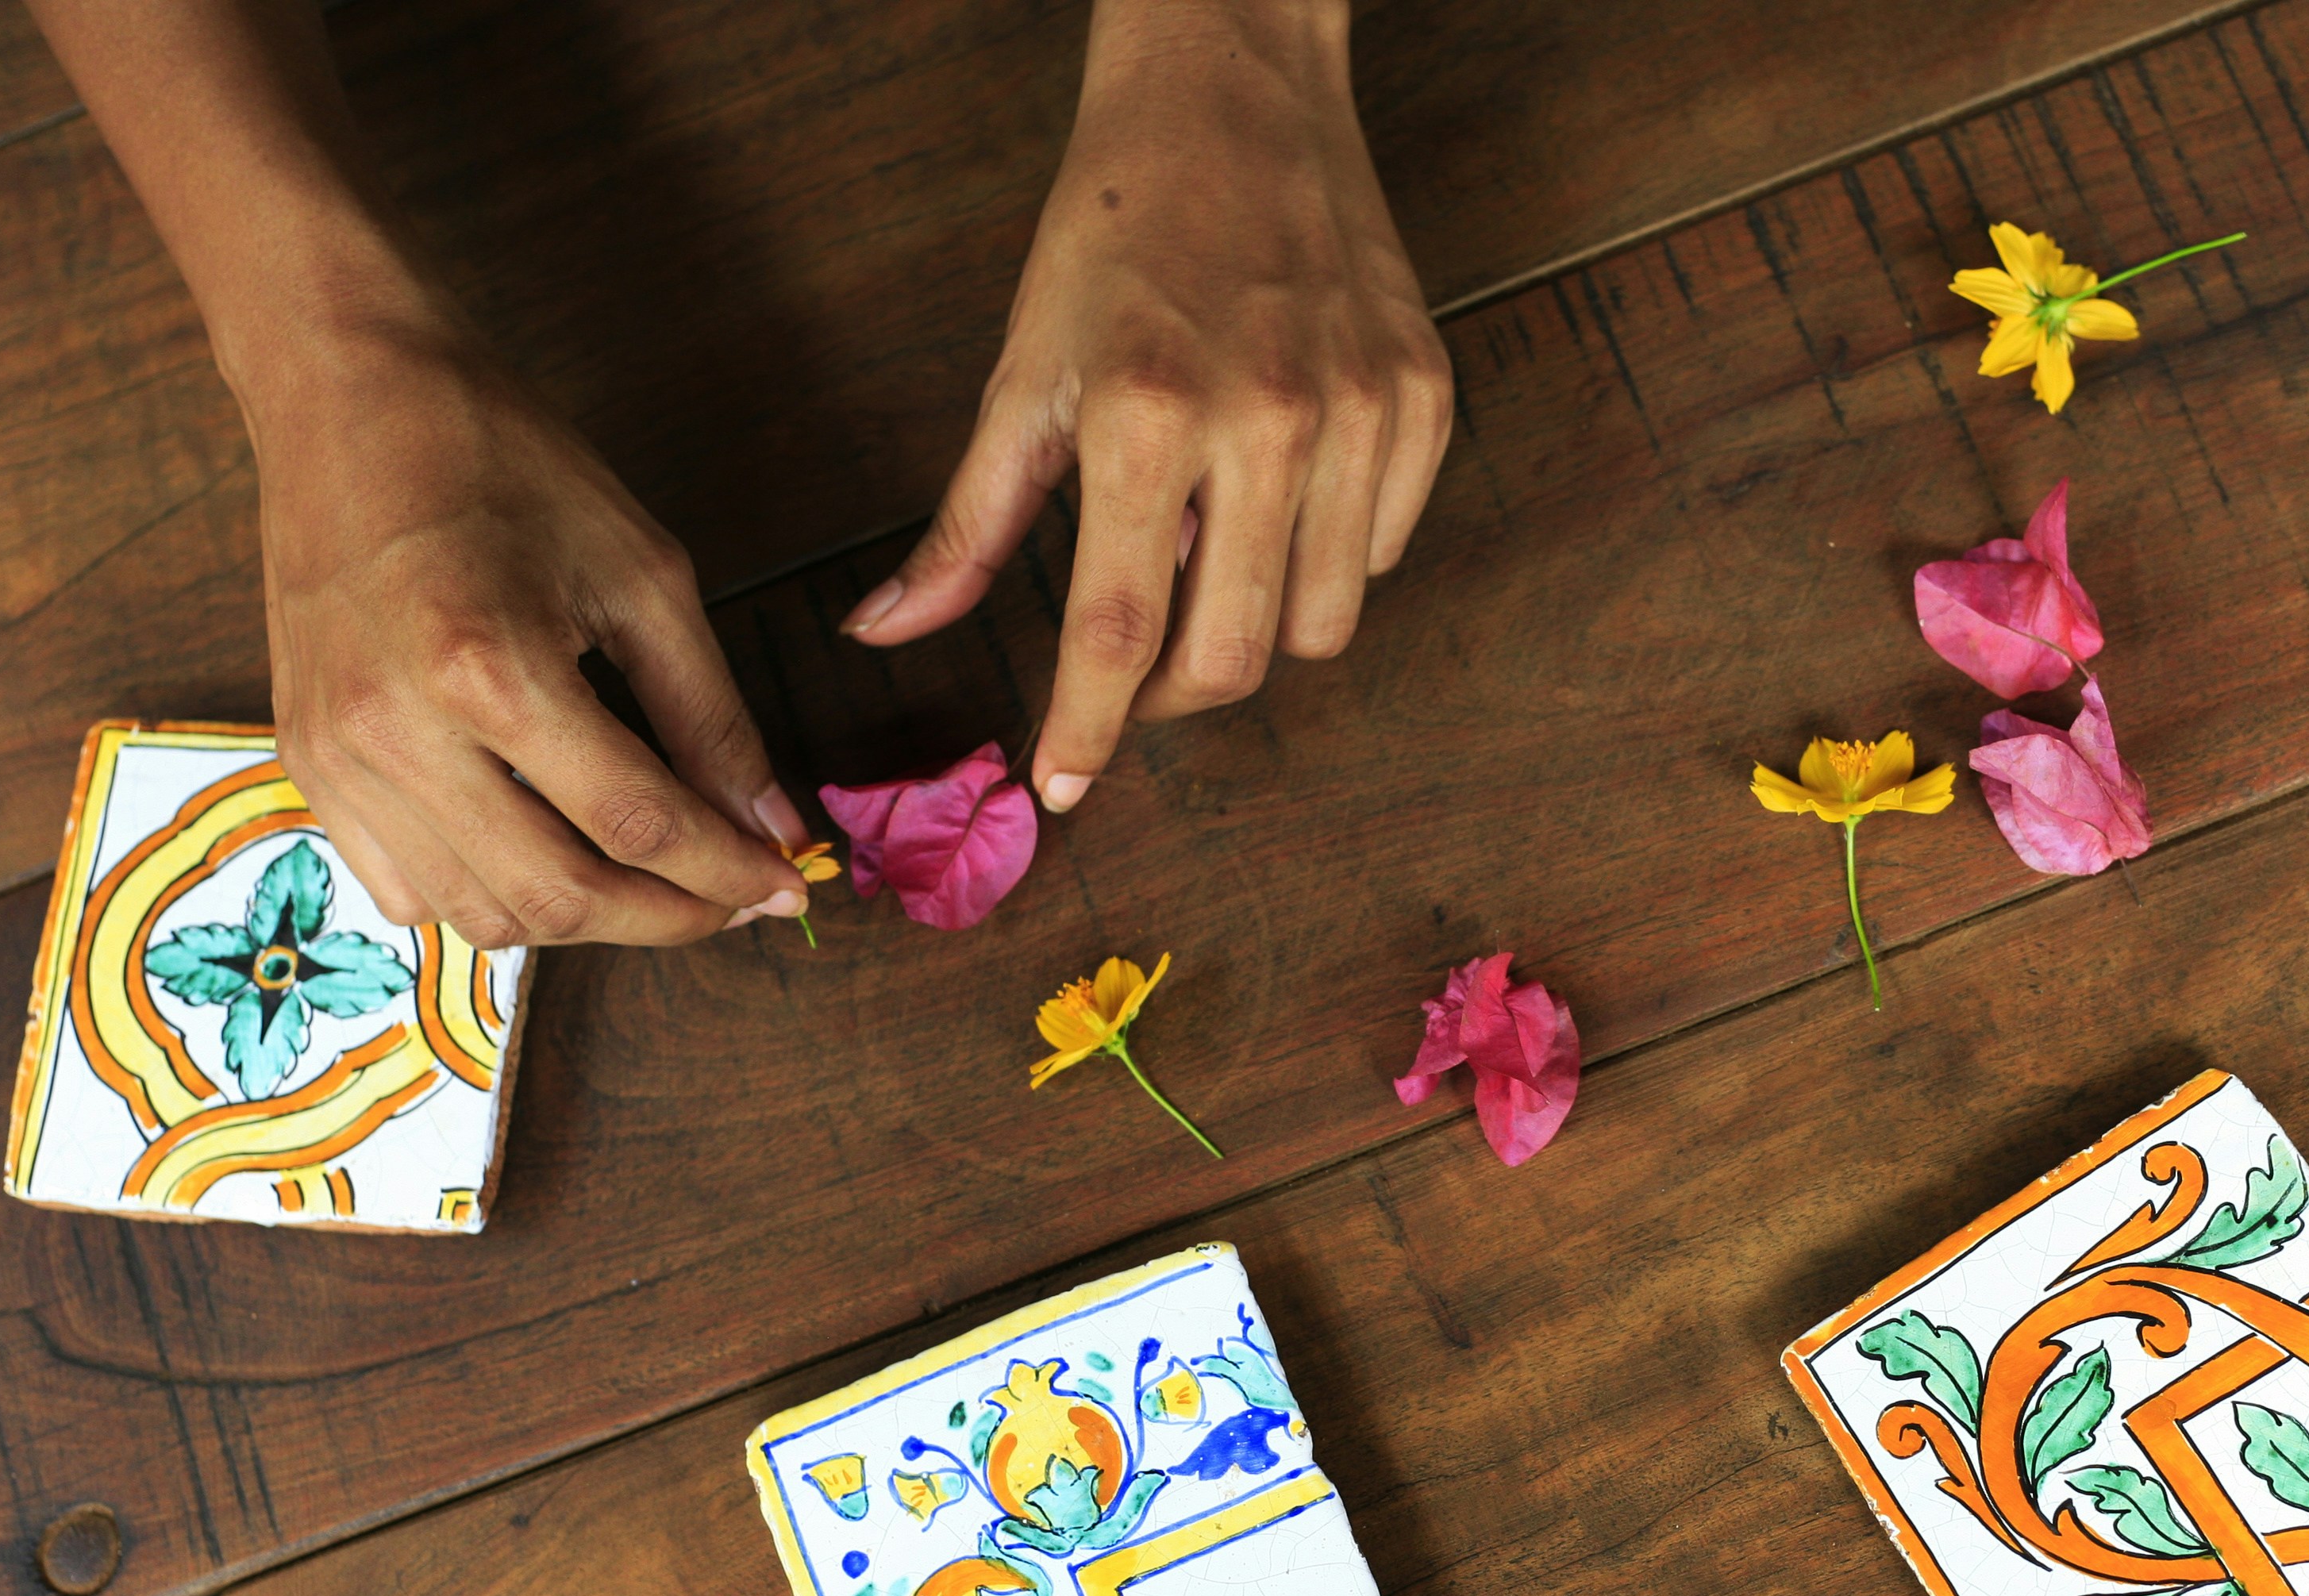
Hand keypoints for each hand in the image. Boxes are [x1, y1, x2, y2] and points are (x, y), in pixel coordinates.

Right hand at [251, 307, 809, 944]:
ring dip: (582, 919)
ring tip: (649, 884)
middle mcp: (397, 731)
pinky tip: (546, 857)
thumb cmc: (498, 457)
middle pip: (558, 897)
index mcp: (489, 668)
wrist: (345, 390)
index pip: (638, 824)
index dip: (728, 872)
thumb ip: (709, 713)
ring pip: (481, 915)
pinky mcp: (304, 760)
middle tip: (728, 900)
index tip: (784, 885)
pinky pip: (405, 890)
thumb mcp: (642, 572)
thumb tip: (766, 822)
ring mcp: (338, 755)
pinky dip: (490, 899)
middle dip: (665, 919)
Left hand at [844, 0, 1452, 810]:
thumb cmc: (1116, 230)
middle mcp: (1271, 422)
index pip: (1122, 631)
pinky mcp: (1424, 399)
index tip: (1066, 788)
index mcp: (1150, 417)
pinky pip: (1382, 550)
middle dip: (1173, 697)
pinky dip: (1327, 555)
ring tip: (1210, 553)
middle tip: (1134, 676)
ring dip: (1258, 628)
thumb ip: (968, 524)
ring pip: (1324, 624)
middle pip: (1236, 656)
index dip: (1090, 731)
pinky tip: (1279, 495)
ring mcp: (1364, 413)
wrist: (1236, 94)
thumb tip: (884, 631)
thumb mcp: (1023, 372)